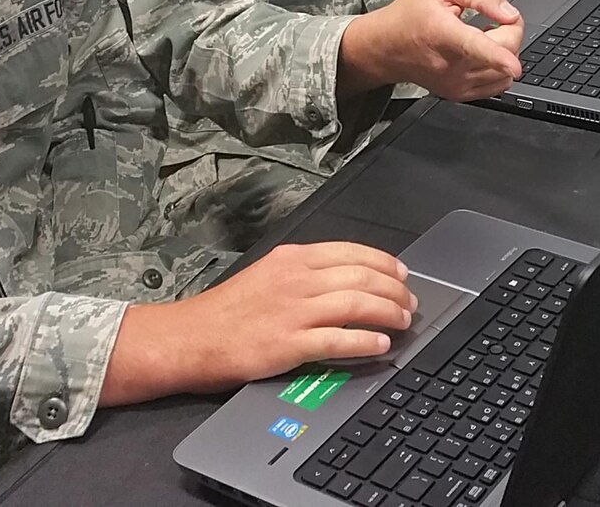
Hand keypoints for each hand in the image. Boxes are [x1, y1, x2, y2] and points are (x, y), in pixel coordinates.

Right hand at [100, 242, 415, 403]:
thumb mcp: (266, 275)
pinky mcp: (289, 343)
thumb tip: (343, 280)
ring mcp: (293, 311)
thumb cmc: (225, 311)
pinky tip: (381, 346)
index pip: (352, 252)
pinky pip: (338, 339)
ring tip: (403, 322)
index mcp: (292, 259)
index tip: (402, 274)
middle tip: (410, 303)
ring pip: (357, 304)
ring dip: (388, 312)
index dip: (385, 263)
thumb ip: (302, 275)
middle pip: (362, 277)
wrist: (189, 338)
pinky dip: (365, 341)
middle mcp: (296, 279)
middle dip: (394, 290)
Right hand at [339, 0, 524, 100]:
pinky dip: (499, 68)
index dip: (498, 56)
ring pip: (506, 72)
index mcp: (444, 33)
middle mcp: (450, 65)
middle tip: (494, 19)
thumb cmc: (410, 15)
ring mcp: (456, 83)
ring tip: (484, 36)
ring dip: (506, 51)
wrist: (386, 46)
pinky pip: (498, 85)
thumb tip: (508, 13)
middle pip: (506, 53)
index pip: (475, 47)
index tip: (513, 66)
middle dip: (511, 31)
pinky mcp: (460, 94)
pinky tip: (482, 54)